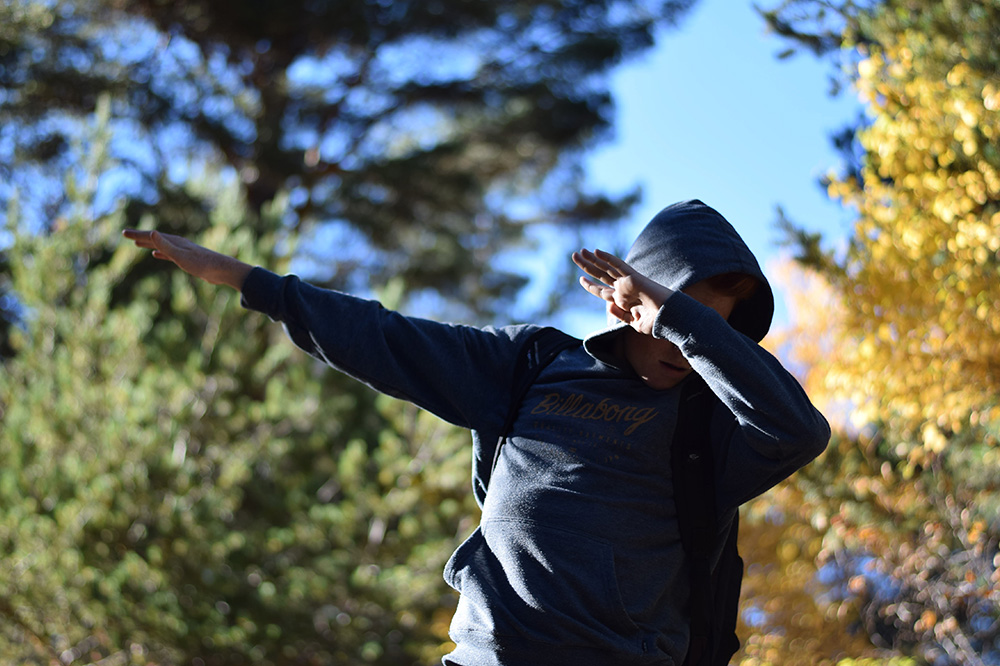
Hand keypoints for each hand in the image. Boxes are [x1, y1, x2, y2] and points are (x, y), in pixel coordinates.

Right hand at [122, 229, 252, 289]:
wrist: (222, 271)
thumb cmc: (202, 264)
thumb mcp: (181, 256)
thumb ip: (166, 246)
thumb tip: (151, 233)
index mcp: (175, 242)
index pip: (152, 236)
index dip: (137, 234)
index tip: (124, 233)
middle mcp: (178, 244)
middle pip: (155, 238)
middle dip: (141, 237)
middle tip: (126, 235)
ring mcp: (183, 251)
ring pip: (161, 245)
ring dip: (149, 244)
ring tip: (138, 243)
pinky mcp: (187, 260)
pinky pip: (168, 254)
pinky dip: (160, 253)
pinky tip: (156, 256)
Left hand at [571, 249, 672, 335]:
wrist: (670, 319)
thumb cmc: (656, 323)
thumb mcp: (634, 323)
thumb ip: (620, 314)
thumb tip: (607, 305)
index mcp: (622, 300)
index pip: (602, 291)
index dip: (591, 285)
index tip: (581, 279)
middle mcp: (623, 289)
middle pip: (601, 275)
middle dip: (587, 266)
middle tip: (574, 256)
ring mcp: (627, 282)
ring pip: (606, 268)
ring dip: (592, 259)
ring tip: (579, 252)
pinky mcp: (633, 277)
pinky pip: (618, 265)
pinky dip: (608, 258)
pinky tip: (596, 251)